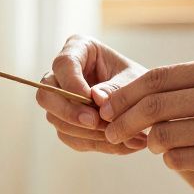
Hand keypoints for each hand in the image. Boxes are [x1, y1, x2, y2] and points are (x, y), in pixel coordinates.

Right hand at [36, 35, 147, 154]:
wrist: (147, 103)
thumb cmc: (141, 83)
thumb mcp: (135, 80)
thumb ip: (116, 88)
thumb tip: (95, 100)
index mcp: (79, 49)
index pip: (64, 65)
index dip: (73, 85)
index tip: (93, 101)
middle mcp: (62, 74)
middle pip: (47, 95)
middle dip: (70, 113)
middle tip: (96, 123)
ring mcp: (60, 100)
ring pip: (56, 120)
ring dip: (86, 132)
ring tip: (121, 138)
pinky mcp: (66, 122)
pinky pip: (69, 137)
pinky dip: (94, 144)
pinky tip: (121, 145)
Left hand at [100, 56, 193, 187]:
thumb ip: (192, 85)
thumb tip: (133, 95)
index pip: (155, 78)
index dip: (123, 95)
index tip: (105, 107)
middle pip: (151, 107)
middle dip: (121, 121)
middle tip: (110, 133)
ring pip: (161, 136)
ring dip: (150, 144)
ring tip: (157, 145)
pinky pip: (180, 160)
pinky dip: (172, 161)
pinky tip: (181, 157)